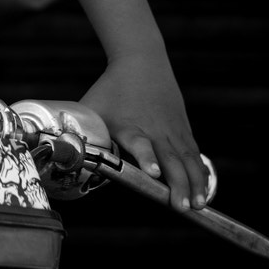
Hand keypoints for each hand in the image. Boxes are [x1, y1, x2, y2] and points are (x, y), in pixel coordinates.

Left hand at [80, 53, 208, 210]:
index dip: (147, 158)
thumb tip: (64, 156)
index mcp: (130, 126)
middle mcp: (155, 130)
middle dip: (178, 184)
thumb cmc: (111, 89)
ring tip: (199, 205)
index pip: (140, 143)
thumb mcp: (91, 108)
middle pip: (170, 158)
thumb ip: (80, 133)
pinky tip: (205, 189)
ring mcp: (172, 129)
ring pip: (188, 159)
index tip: (153, 172)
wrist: (141, 61)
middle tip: (182, 207)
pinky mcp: (183, 128)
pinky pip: (194, 153)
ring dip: (195, 183)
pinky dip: (200, 171)